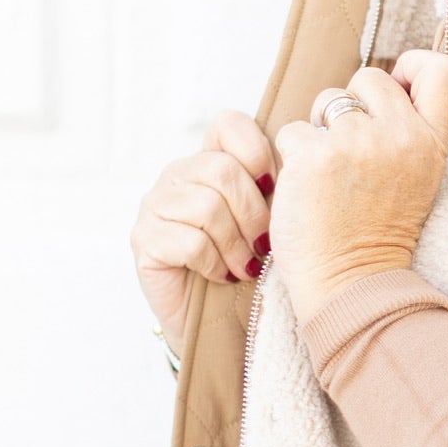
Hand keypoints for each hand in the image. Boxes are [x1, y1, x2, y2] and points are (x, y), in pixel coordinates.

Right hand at [131, 110, 277, 352]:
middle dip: (254, 214)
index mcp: (210, 159)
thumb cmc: (252, 264)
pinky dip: (215, 264)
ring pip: (207, 207)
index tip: (274, 185)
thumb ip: (278, 184)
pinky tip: (221, 275)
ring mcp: (156, 206)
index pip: (228, 124)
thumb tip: (303, 157)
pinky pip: (189, 242)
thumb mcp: (271, 218)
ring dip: (236, 244)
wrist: (223, 322)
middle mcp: (178, 175)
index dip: (256, 150)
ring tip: (246, 266)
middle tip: (265, 245)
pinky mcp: (144, 241)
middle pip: (222, 170)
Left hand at [270, 51, 447, 325]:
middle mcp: (399, 136)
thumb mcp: (420, 176)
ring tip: (330, 175)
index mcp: (431, 141)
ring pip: (325, 102)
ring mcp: (356, 143)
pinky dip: (293, 157)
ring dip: (319, 132)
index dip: (415, 65)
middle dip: (352, 105)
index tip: (397, 87)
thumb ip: (412, 129)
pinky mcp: (314, 157)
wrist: (353, 282)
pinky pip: (293, 131)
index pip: (442, 70)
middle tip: (352, 152)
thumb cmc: (380, 230)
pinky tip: (307, 188)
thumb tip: (393, 78)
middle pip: (369, 78)